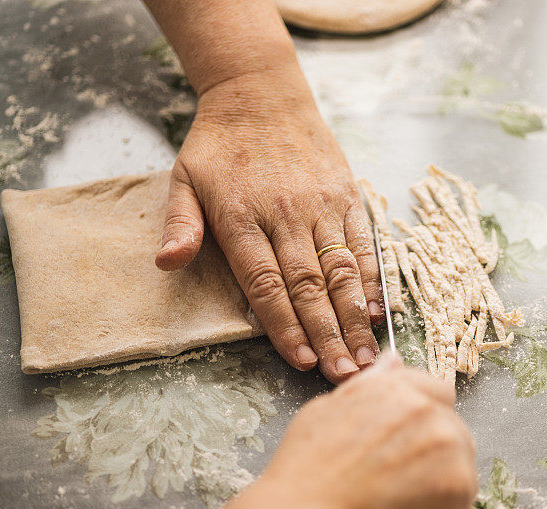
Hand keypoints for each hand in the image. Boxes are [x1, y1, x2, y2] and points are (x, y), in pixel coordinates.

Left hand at [154, 66, 383, 383]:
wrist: (261, 92)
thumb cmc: (219, 144)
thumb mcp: (183, 178)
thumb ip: (181, 224)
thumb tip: (167, 264)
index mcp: (241, 217)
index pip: (266, 285)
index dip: (286, 328)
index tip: (303, 363)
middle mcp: (285, 215)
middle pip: (309, 286)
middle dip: (328, 336)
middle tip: (345, 378)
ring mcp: (321, 205)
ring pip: (341, 270)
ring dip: (356, 318)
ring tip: (369, 356)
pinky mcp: (346, 195)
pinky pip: (363, 243)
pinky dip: (373, 278)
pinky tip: (379, 310)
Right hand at [201, 354, 477, 508]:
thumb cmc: (310, 469)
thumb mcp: (329, 408)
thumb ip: (371, 384)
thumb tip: (393, 360)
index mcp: (397, 388)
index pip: (438, 392)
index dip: (424, 419)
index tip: (410, 442)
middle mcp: (427, 410)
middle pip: (452, 429)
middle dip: (434, 452)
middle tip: (399, 478)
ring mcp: (447, 445)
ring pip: (461, 464)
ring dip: (440, 483)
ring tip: (400, 500)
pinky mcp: (459, 485)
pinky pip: (462, 501)